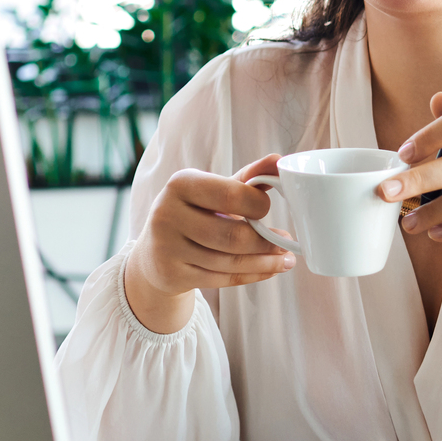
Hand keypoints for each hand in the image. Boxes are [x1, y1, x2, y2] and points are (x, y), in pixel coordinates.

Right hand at [123, 154, 294, 332]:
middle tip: (287, 242)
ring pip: (229, 261)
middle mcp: (168, 213)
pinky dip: (252, 276)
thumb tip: (280, 160)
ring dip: (265, 262)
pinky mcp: (172, 274)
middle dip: (266, 241)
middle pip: (232, 236)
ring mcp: (167, 247)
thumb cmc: (194, 214)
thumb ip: (249, 177)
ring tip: (285, 259)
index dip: (258, 205)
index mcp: (181, 183)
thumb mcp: (216, 191)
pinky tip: (269, 270)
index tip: (267, 209)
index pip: (231, 195)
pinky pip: (222, 279)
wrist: (155, 253)